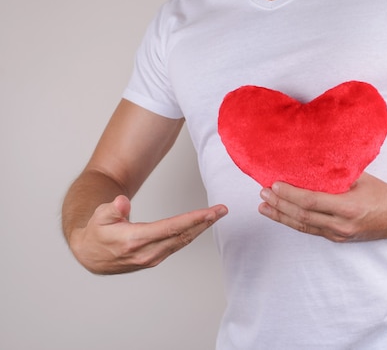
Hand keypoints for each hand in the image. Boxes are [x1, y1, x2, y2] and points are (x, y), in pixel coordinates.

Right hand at [68, 195, 227, 274]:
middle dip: (204, 222)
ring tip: (217, 214)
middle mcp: (146, 252)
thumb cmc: (96, 231)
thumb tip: (122, 202)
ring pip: (182, 241)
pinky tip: (202, 225)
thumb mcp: (99, 216)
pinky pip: (177, 245)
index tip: (210, 212)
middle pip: (182, 235)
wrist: (90, 255)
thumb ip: (112, 208)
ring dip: (201, 228)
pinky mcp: (155, 259)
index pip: (170, 228)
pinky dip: (191, 234)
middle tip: (222, 210)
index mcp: (134, 240)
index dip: (193, 219)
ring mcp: (152, 258)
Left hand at [259, 173, 386, 241]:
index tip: (274, 185)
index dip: (289, 194)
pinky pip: (311, 230)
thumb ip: (337, 174)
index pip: (311, 202)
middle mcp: (341, 225)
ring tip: (264, 207)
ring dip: (281, 216)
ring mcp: (339, 235)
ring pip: (303, 227)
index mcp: (348, 208)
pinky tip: (282, 215)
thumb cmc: (383, 194)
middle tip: (263, 194)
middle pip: (302, 216)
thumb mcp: (360, 178)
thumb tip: (310, 163)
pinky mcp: (338, 239)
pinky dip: (294, 222)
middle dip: (279, 205)